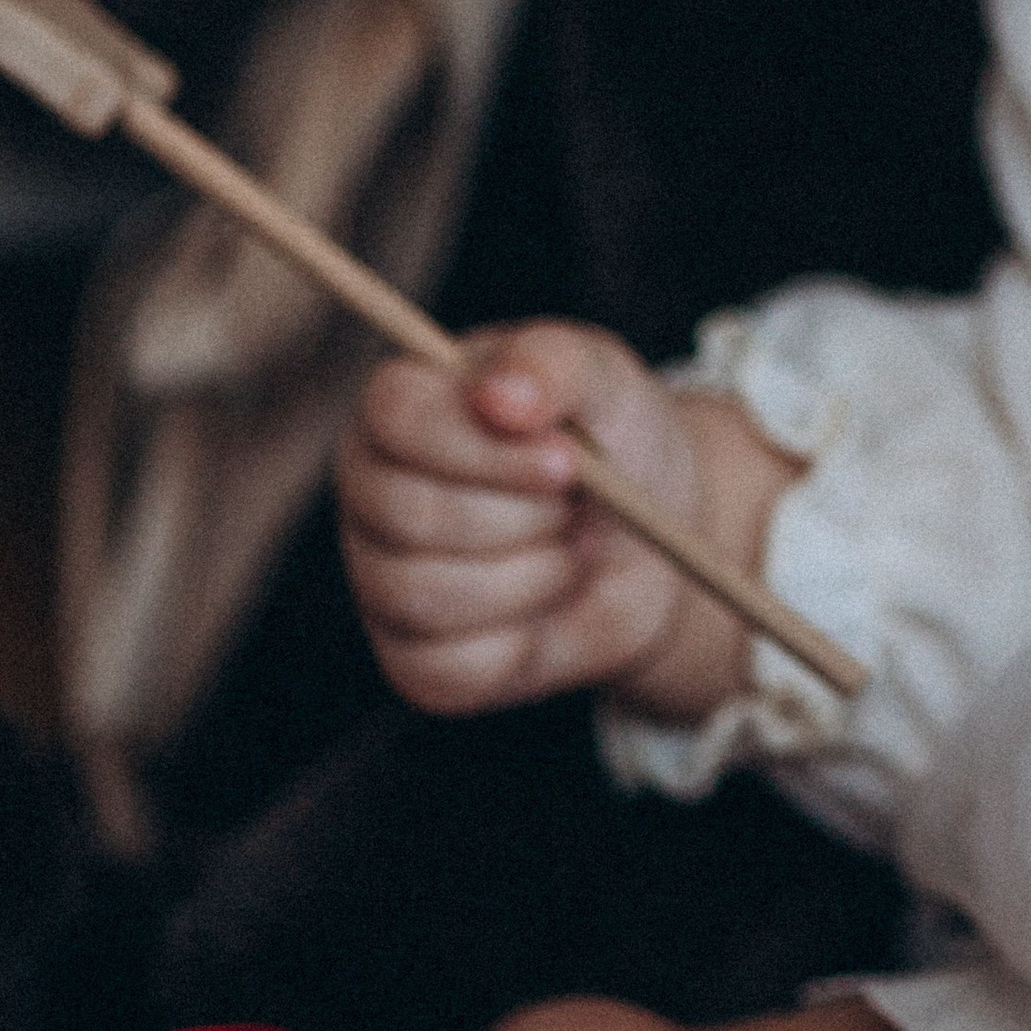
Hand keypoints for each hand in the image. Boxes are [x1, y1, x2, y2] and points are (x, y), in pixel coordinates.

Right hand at [337, 322, 785, 722]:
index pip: (397, 417)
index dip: (482, 447)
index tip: (567, 460)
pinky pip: (450, 667)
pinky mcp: (415, 660)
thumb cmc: (613, 439)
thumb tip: (500, 396)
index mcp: (401, 407)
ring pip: (427, 594)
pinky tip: (549, 601)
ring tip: (568, 549)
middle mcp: (372, 492)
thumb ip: (552, 364)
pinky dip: (523, 642)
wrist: (657, 539)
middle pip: (411, 514)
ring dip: (531, 576)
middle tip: (575, 507)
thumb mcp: (602, 379)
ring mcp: (382, 580)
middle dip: (522, 517)